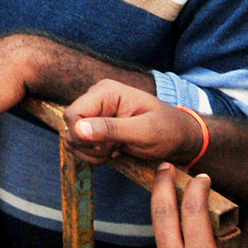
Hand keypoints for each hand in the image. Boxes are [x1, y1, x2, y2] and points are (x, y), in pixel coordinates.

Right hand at [64, 80, 202, 166]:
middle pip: (69, 126)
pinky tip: (111, 152)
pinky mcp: (95, 126)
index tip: (106, 147)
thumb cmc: (167, 130)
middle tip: (112, 151)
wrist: (178, 137)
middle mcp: (96, 99)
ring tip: (114, 151)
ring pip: (72, 138)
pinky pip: (80, 144)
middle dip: (88, 146)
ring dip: (91, 153)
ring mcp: (94, 112)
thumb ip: (111, 129)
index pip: (72, 114)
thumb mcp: (144, 131)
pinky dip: (93, 155)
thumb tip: (79, 129)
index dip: (83, 136)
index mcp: (106, 92)